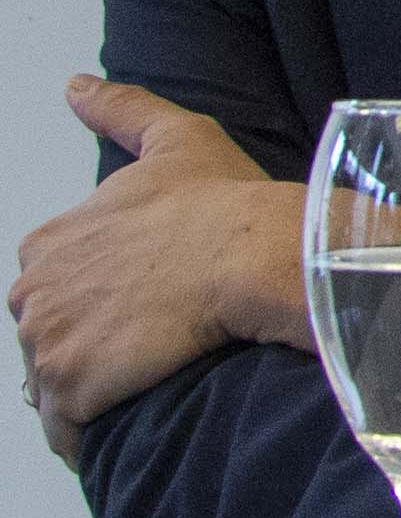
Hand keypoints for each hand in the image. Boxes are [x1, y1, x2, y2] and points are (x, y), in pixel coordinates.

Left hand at [10, 77, 308, 433]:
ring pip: (54, 382)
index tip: (140, 302)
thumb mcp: (176, 141)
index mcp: (46, 244)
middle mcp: (32, 294)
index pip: (54, 287)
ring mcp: (47, 345)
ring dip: (91, 387)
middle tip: (148, 343)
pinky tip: (129, 417)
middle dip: (87, 343)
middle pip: (49, 335)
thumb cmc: (220, 205)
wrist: (252, 257)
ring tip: (145, 381)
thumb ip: (121, 111)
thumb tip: (75, 86)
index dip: (98, 298)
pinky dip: (88, 431)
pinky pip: (67, 428)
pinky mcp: (71, 390)